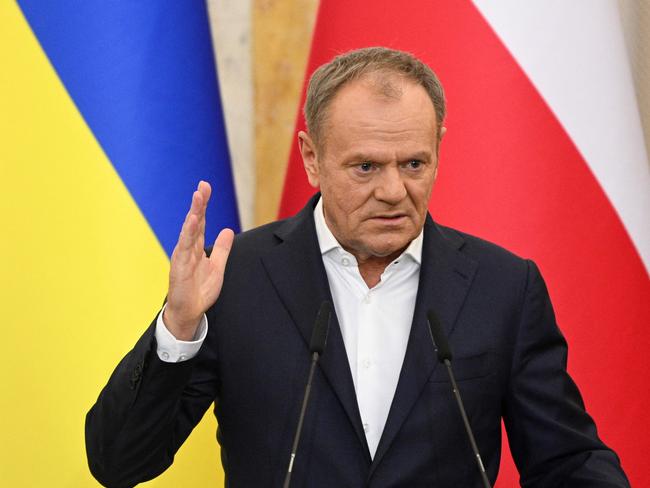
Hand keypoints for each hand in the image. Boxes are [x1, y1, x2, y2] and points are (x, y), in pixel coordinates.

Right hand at [163, 181, 233, 339]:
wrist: (189, 312)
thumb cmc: (199, 290)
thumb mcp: (217, 266)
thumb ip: (222, 249)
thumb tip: (228, 230)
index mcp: (196, 247)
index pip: (201, 222)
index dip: (204, 204)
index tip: (206, 187)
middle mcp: (188, 248)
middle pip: (194, 221)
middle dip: (199, 203)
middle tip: (203, 185)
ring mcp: (182, 256)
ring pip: (189, 230)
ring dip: (194, 213)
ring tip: (198, 197)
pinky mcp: (180, 266)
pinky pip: (184, 246)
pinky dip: (188, 233)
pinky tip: (193, 220)